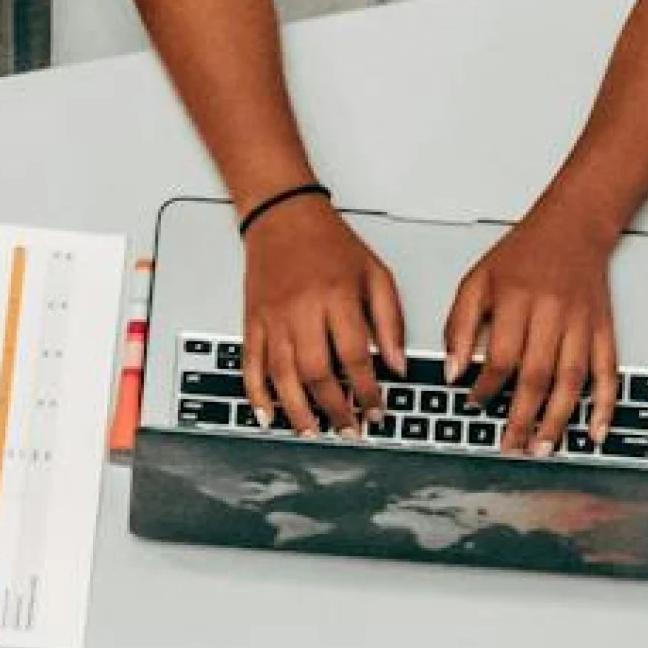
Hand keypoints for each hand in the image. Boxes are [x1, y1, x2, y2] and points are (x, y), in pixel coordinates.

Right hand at [238, 197, 403, 433]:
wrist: (283, 217)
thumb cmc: (330, 243)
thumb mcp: (374, 273)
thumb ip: (389, 320)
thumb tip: (396, 364)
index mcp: (337, 296)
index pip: (355, 356)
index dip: (368, 391)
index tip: (377, 411)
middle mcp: (302, 309)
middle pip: (317, 373)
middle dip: (335, 409)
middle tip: (348, 429)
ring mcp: (273, 318)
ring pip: (283, 376)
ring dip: (298, 410)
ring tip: (314, 430)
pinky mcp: (252, 321)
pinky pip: (251, 364)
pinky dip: (257, 394)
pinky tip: (268, 414)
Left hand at [445, 210, 623, 456]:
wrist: (573, 225)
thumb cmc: (523, 254)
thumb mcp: (477, 281)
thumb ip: (459, 326)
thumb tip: (453, 372)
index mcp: (517, 301)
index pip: (501, 357)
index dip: (486, 387)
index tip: (475, 405)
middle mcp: (552, 313)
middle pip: (537, 376)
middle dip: (522, 418)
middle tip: (510, 446)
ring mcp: (582, 323)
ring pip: (572, 380)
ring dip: (558, 420)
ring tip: (543, 447)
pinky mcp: (603, 328)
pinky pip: (608, 371)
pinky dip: (605, 404)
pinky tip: (596, 430)